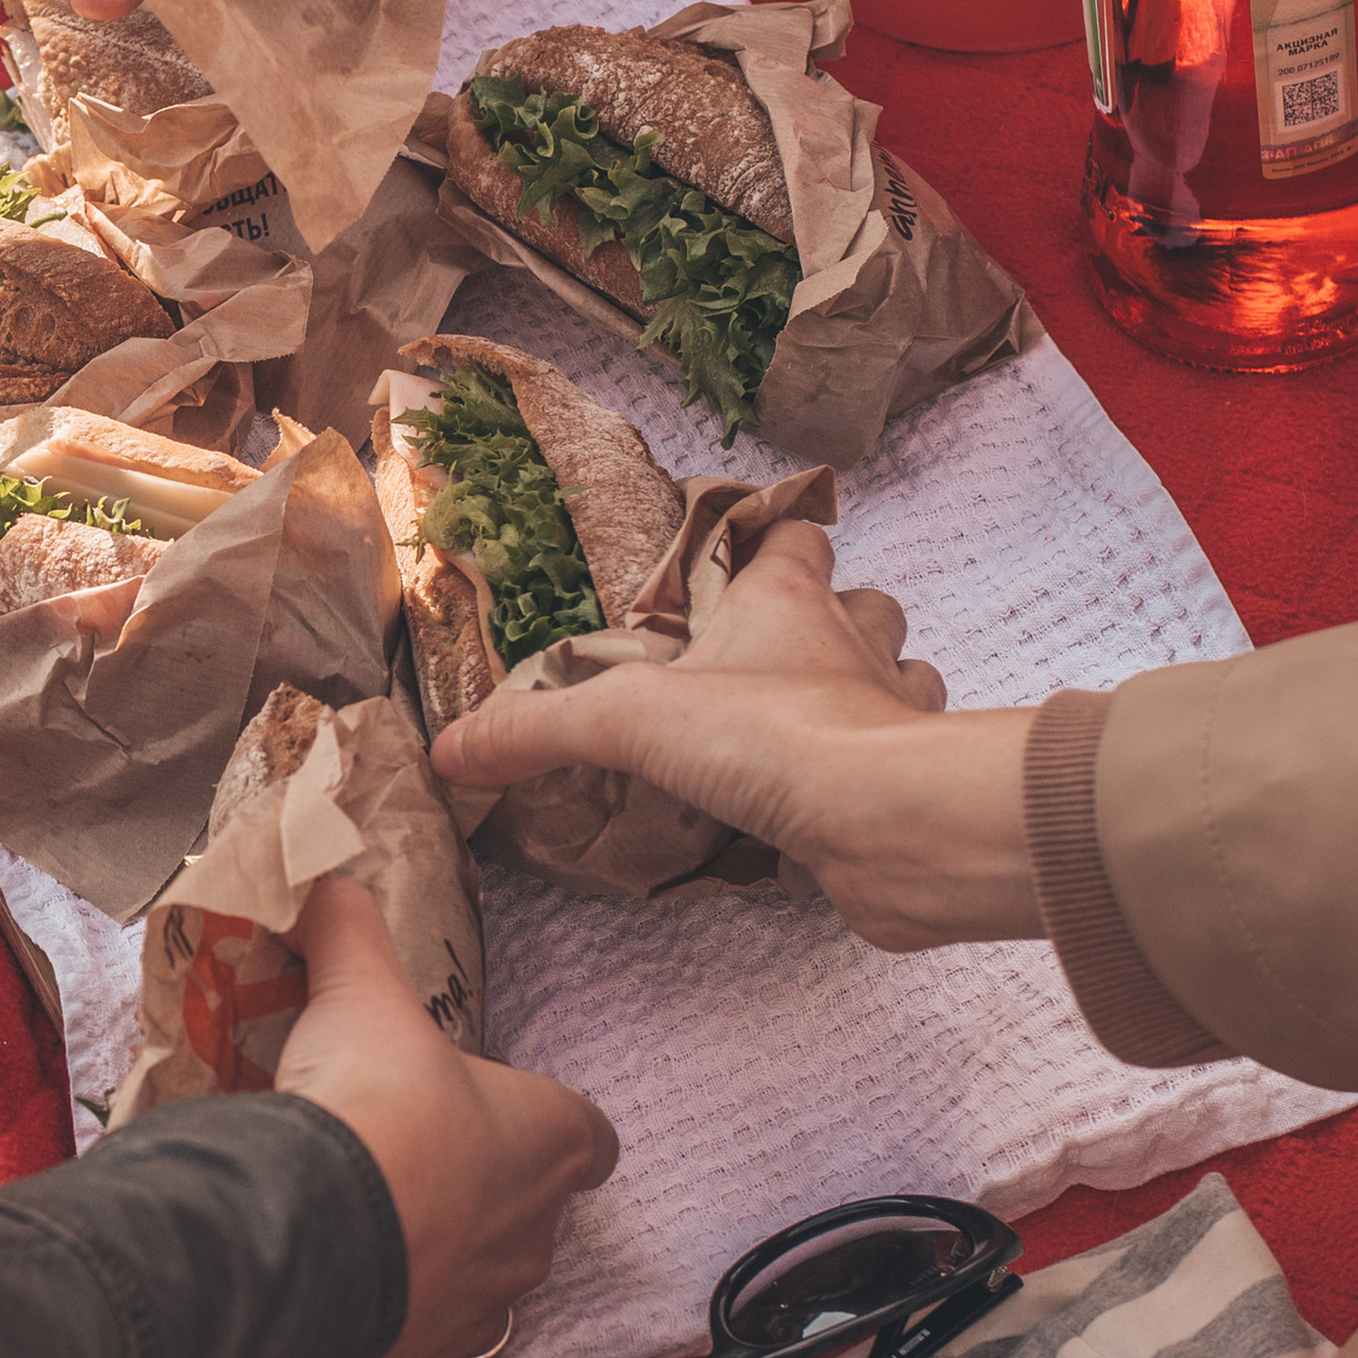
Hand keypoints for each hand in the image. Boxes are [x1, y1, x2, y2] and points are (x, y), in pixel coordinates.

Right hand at [277, 879, 616, 1357]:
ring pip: (477, 1279)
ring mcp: (479, 1308)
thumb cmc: (372, 1105)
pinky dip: (387, 1312)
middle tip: (410, 1144)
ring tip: (367, 1211)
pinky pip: (416, 1338)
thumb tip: (320, 873)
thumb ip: (349, 927)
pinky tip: (341, 1275)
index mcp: (548, 1141)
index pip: (589, 1135)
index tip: (507, 1105)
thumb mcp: (361, 991)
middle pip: (531, 1208)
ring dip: (436, 1250)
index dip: (552, 1119)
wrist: (311, 1234)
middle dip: (481, 1182)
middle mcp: (534, 1235)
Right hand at [432, 523, 1043, 951]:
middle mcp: (851, 647)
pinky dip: (868, 781)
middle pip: (866, 606)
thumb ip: (536, 730)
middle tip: (769, 657)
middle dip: (836, 620)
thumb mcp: (627, 721)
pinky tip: (824, 807)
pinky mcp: (909, 786)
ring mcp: (892, 716)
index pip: (796, 534)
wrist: (889, 824)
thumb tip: (448, 751)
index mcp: (788, 603)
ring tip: (804, 727)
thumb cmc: (774, 734)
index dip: (774, 535)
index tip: (741, 552)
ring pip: (904, 680)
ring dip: (868, 695)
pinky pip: (896, 767)